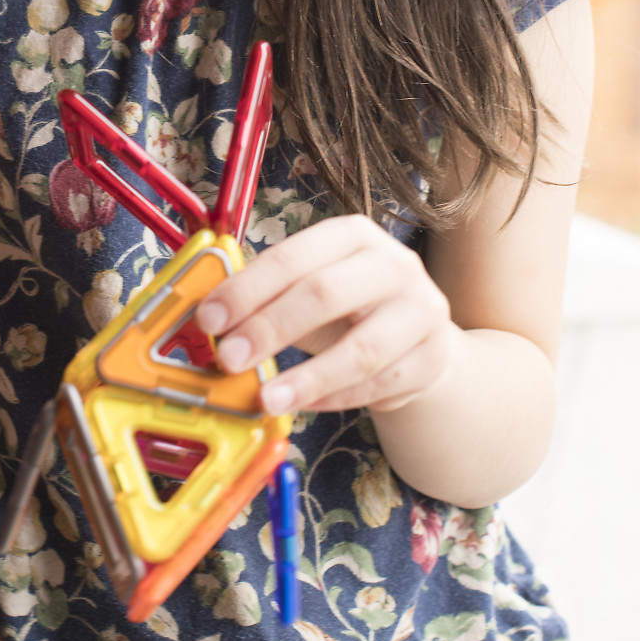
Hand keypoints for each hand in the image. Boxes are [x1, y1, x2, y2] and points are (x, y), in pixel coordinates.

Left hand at [195, 215, 456, 414]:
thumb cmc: (348, 309)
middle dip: (270, 328)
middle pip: (325, 295)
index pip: (293, 257)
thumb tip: (206, 317)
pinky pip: (378, 385)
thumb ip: (267, 296)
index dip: (247, 288)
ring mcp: (421, 311)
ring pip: (361, 350)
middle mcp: (394, 264)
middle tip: (229, 358)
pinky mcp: (432, 357)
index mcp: (353, 235)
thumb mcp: (311, 287)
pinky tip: (303, 405)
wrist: (418, 337)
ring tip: (266, 399)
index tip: (209, 319)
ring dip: (306, 378)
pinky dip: (335, 398)